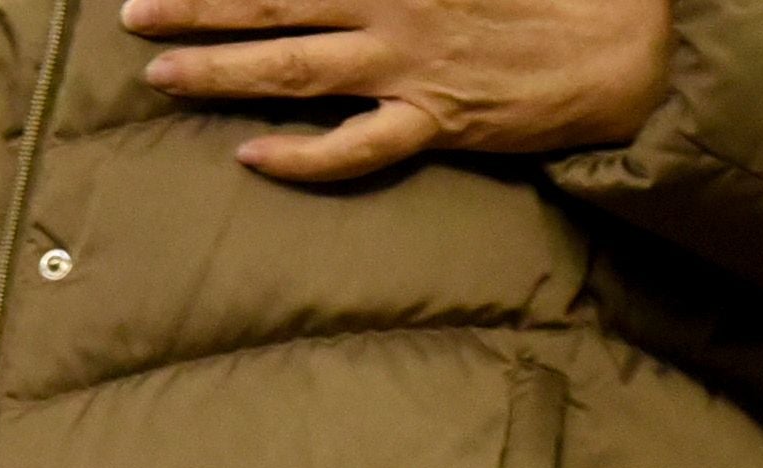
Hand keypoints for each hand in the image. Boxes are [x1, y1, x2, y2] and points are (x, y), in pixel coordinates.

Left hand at [123, 0, 671, 180]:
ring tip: (160, 76)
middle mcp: (395, 9)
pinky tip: (249, 156)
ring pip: (295, 70)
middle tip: (133, 13)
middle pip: (276, 2)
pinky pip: (353, 149)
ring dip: (222, 73)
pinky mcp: (434, 124)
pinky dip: (300, 156)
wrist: (629, 43)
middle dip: (199, 7)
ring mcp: (409, 70)